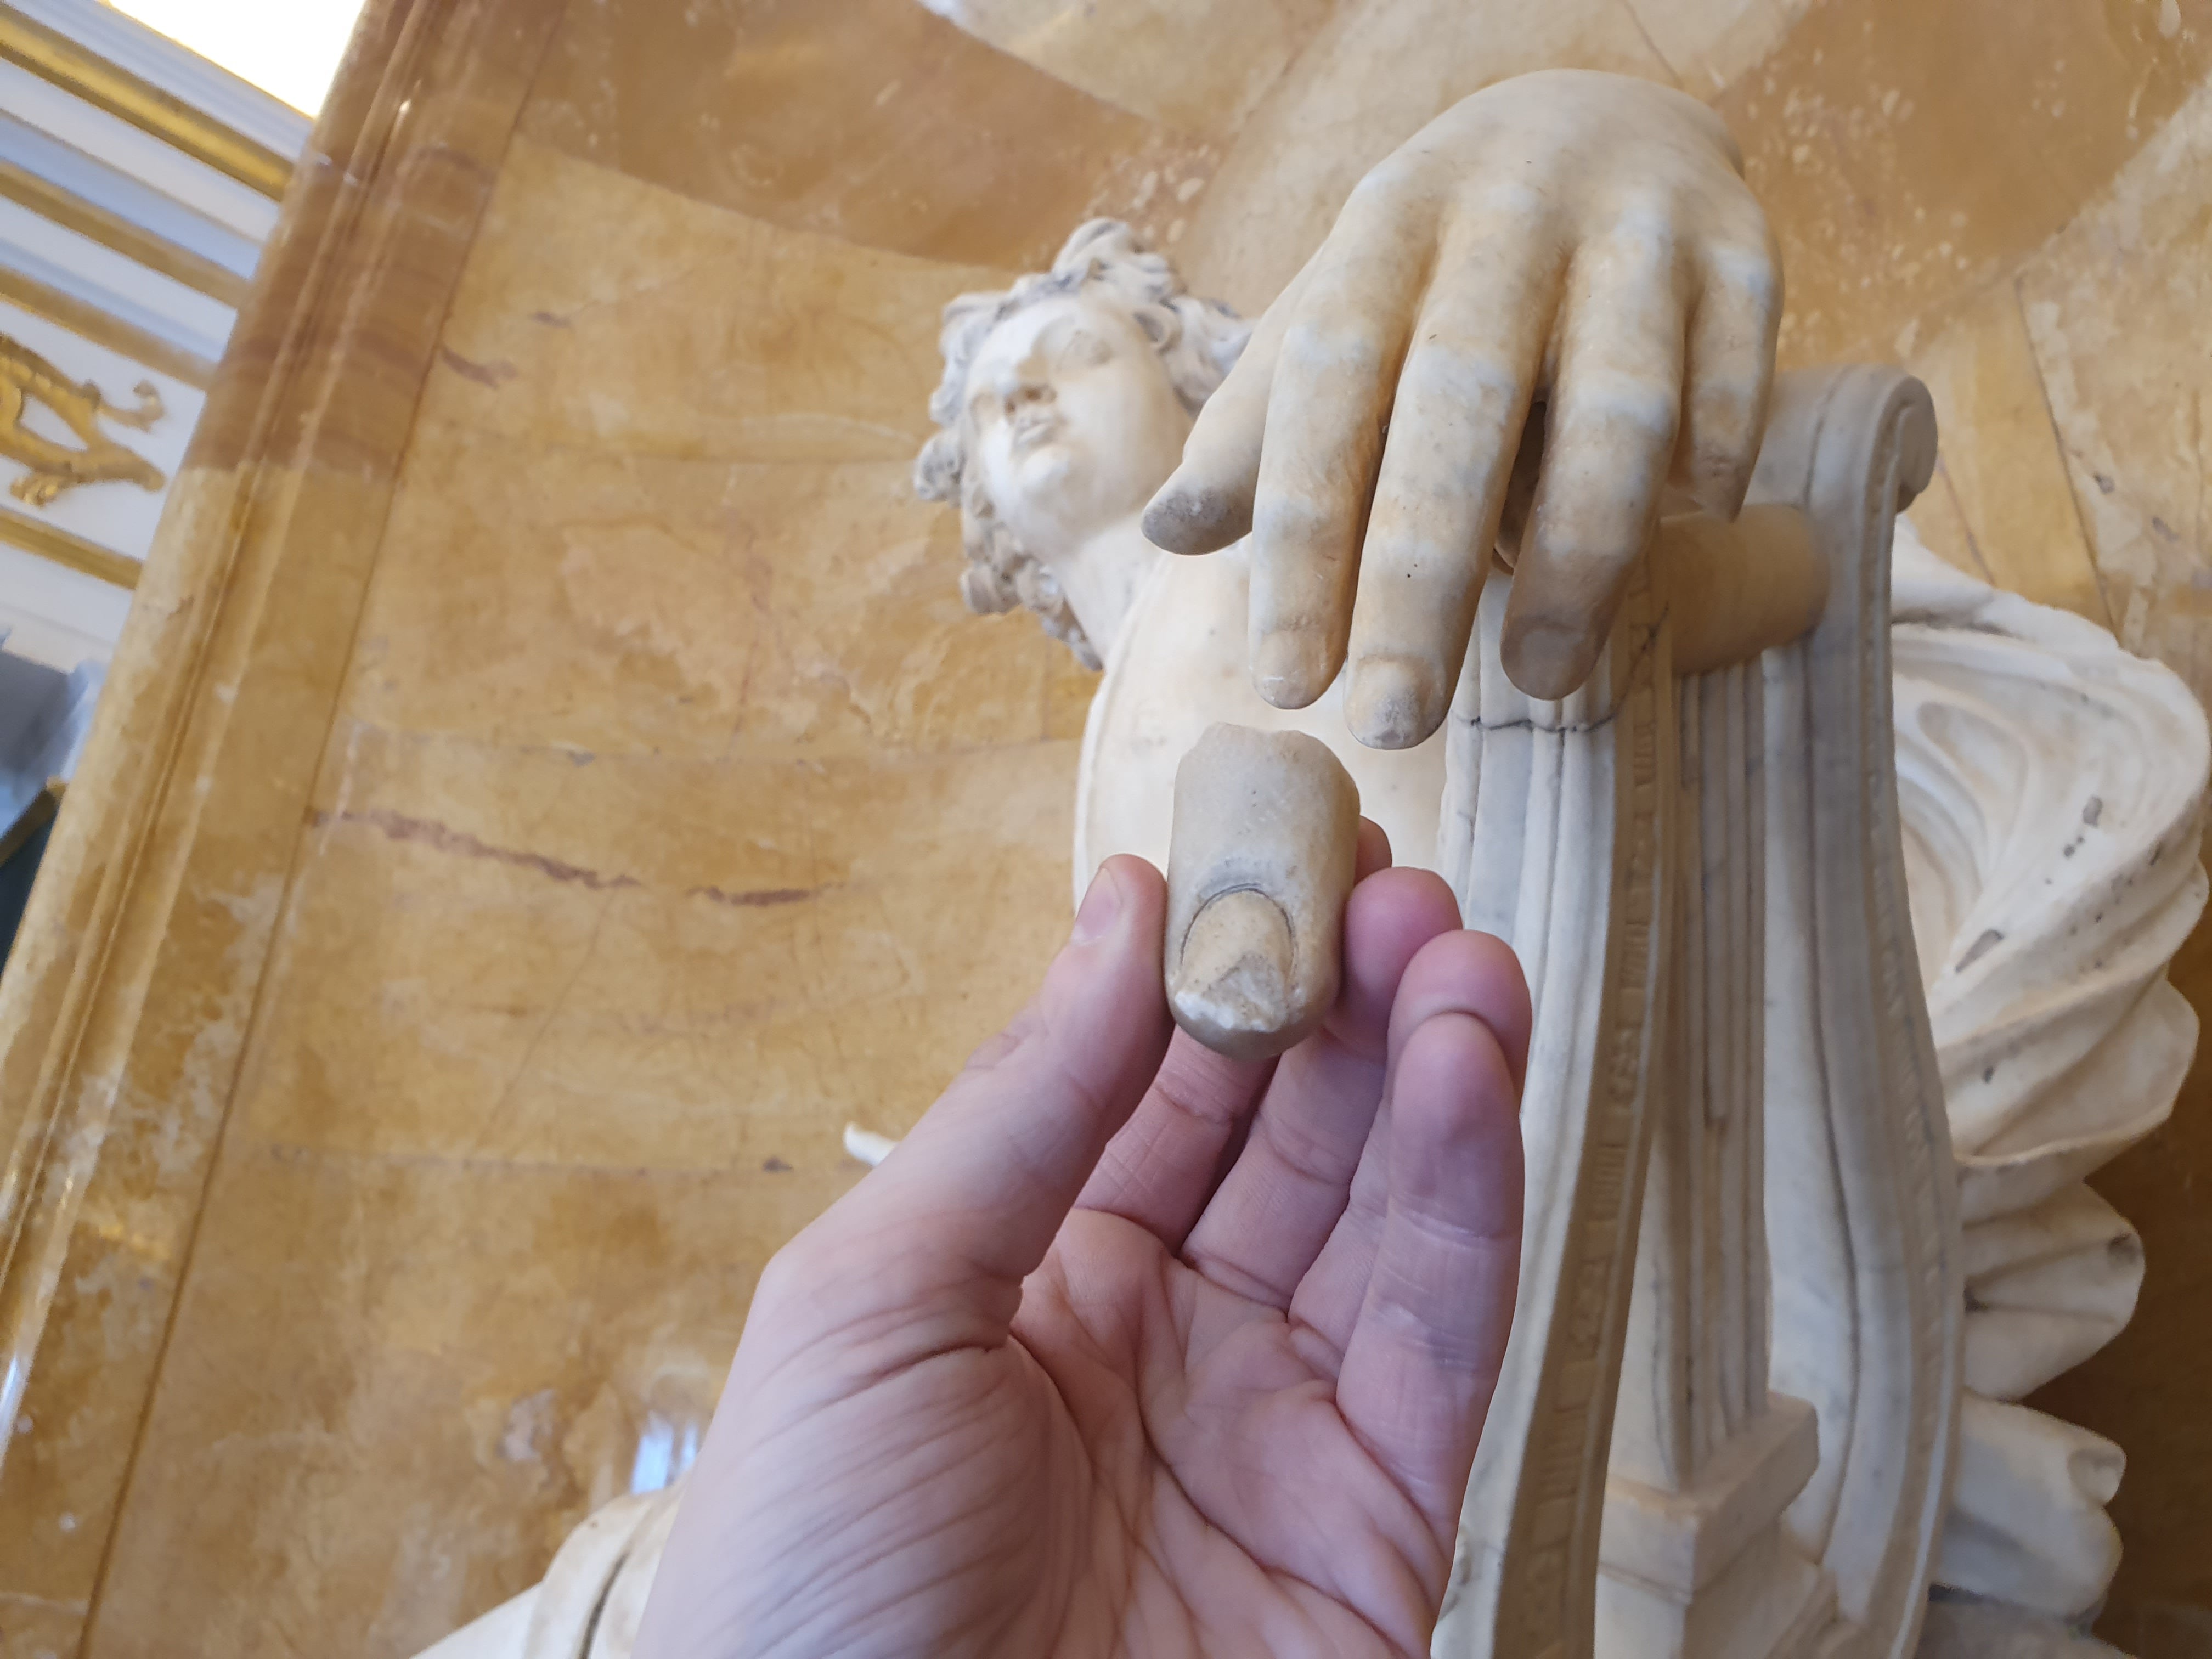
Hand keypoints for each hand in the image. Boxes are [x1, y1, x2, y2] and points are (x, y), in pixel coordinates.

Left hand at [634, 847, 1527, 1657]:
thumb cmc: (808, 1592)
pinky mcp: (1376, 1524)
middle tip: (1390, 879)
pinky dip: (1467, 1197)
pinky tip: (1462, 1073)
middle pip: (1290, 1137)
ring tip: (1457, 948)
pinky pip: (1439, 1334)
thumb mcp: (871, 1307)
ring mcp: (1279, 1432)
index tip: (1269, 851)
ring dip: (1432, 1071)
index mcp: (1034, 1286)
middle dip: (1345, 1001)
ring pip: (1389, 1216)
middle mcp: (1169, 1346)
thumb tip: (1122, 913)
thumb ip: (1021, 1107)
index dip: (1219, 970)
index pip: (1158, 1093)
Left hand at [1143, 69, 1780, 734]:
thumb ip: (1260, 430)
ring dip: (1577, 557)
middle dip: (1420, 581)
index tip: (1288, 684)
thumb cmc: (1437, 272)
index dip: (1304, 546)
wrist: (1599, 115)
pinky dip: (1711, 467)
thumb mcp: (1335, 319)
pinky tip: (1685, 542)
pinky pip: (1732, 380)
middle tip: (1393, 722)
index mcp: (1382, 232)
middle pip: (1458, 413)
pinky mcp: (1746, 249)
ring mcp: (1634, 230)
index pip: (1325, 398)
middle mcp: (1503, 221)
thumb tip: (1170, 533)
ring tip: (1540, 680)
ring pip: (1613, 408)